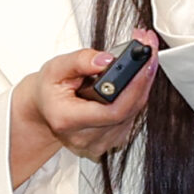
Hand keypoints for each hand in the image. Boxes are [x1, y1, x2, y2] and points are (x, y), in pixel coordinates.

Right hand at [10, 29, 161, 183]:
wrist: (44, 110)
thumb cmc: (49, 90)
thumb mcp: (56, 68)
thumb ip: (80, 61)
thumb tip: (106, 60)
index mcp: (68, 120)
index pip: (112, 111)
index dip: (134, 87)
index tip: (145, 62)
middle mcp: (85, 137)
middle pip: (128, 111)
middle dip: (142, 77)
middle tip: (149, 50)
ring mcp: (99, 143)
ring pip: (133, 113)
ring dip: (142, 84)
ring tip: (142, 59)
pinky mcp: (110, 140)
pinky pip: (131, 116)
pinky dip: (136, 95)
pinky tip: (135, 78)